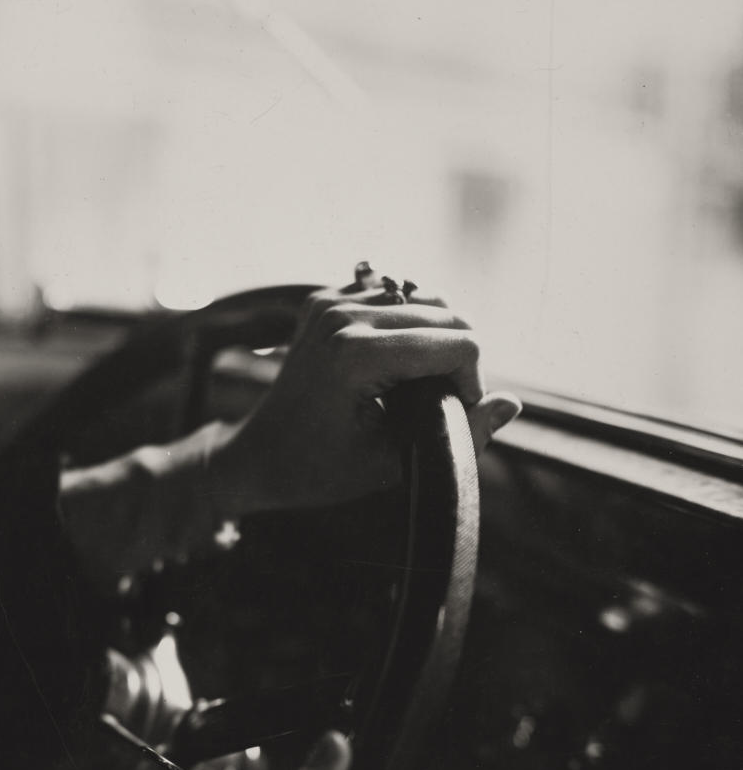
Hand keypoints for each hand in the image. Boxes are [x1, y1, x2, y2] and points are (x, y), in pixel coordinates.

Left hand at [212, 278, 520, 515]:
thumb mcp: (392, 462)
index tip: (451, 417)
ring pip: (426, 301)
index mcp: (356, 353)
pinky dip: (407, 327)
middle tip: (438, 404)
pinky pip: (395, 297)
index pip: (459, 343)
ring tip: (416, 387)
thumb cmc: (318, 471)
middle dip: (458, 360)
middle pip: (448, 314)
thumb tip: (512, 403)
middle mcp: (343, 314)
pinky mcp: (325, 298)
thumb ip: (459, 434)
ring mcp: (331, 300)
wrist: (257, 457)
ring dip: (435, 340)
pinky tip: (393, 365)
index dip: (470, 384)